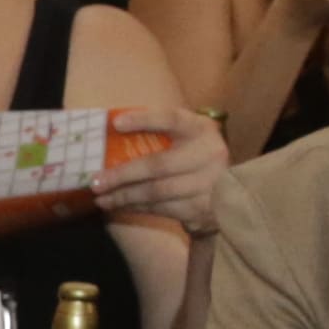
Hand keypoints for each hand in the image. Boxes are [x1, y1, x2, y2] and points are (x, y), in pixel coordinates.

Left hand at [92, 104, 230, 229]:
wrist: (232, 192)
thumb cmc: (195, 157)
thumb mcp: (187, 137)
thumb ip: (161, 133)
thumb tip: (112, 132)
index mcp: (201, 129)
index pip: (171, 119)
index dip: (144, 120)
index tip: (116, 123)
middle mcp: (209, 155)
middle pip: (158, 165)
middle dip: (123, 175)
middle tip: (96, 181)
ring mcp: (208, 185)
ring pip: (157, 193)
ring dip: (124, 197)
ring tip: (102, 199)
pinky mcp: (202, 209)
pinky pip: (161, 209)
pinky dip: (137, 208)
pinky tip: (120, 206)